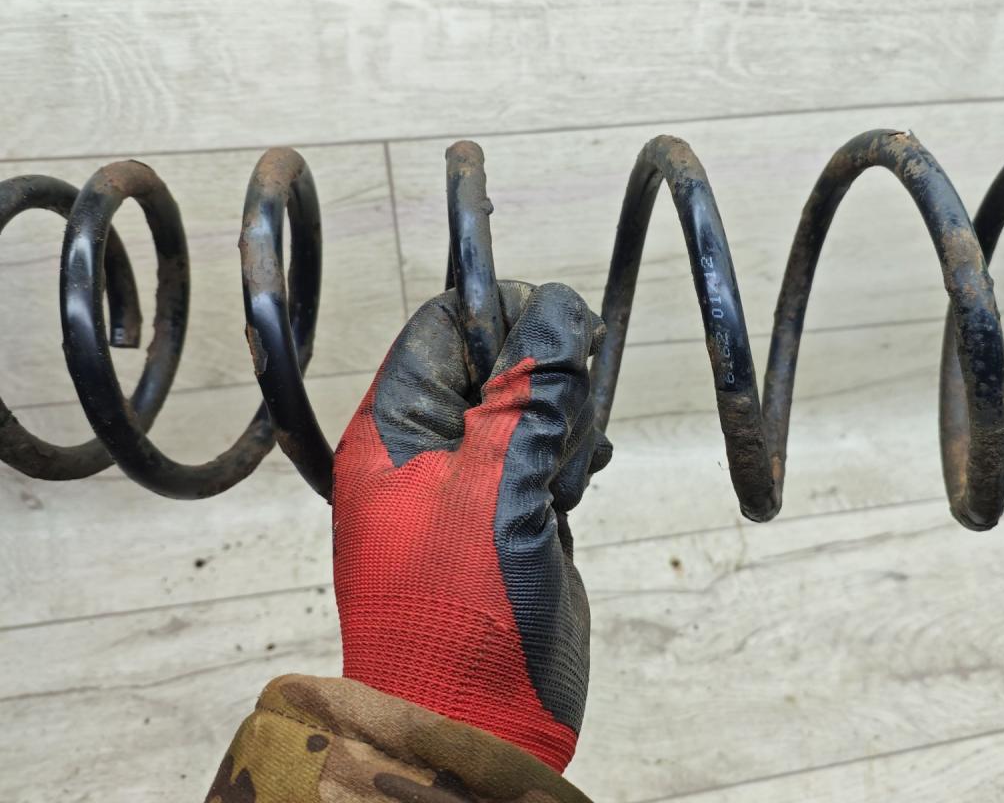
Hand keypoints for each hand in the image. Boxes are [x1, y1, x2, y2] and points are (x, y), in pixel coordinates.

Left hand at [332, 281, 609, 771]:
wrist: (474, 725)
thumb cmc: (458, 620)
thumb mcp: (496, 488)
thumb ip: (529, 396)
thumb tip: (559, 309)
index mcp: (394, 432)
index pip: (444, 327)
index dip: (504, 315)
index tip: (562, 333)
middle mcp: (424, 451)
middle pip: (495, 363)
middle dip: (544, 382)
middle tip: (564, 424)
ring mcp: (467, 486)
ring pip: (528, 410)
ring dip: (563, 425)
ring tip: (566, 475)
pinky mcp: (507, 519)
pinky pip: (543, 457)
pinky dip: (570, 459)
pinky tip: (577, 485)